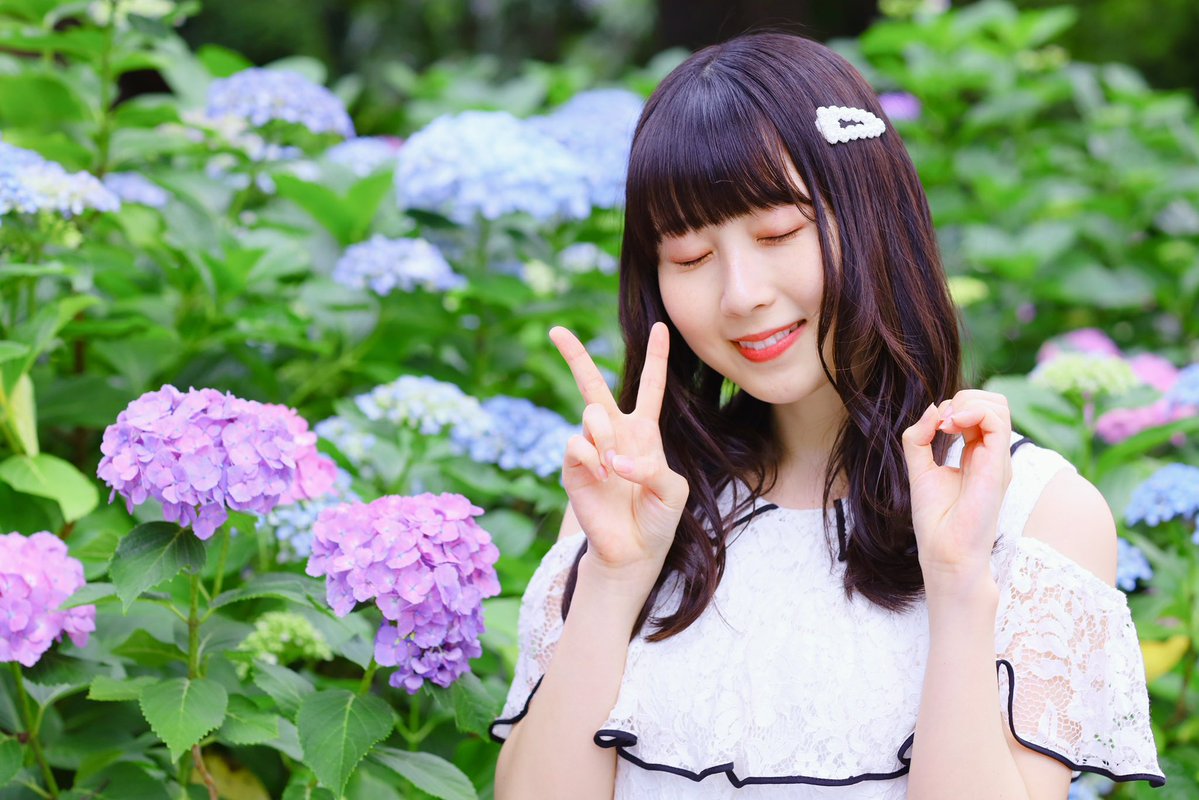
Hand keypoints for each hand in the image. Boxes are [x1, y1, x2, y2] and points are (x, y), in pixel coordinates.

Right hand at [548, 322, 689, 578]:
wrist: (634, 550)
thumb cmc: (658, 517)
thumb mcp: (672, 490)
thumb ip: (652, 467)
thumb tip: (615, 460)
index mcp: (644, 432)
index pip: (651, 387)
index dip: (657, 357)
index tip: (663, 326)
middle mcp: (614, 434)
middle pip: (593, 385)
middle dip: (575, 356)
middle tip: (556, 331)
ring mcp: (591, 448)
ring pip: (593, 414)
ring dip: (607, 437)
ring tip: (615, 469)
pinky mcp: (573, 466)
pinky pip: (577, 444)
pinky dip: (593, 457)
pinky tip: (604, 476)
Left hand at [901, 390, 1012, 593]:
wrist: (946, 552)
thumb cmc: (936, 520)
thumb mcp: (919, 469)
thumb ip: (919, 438)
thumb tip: (933, 408)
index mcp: (976, 453)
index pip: (978, 410)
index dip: (952, 407)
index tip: (932, 426)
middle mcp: (991, 453)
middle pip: (992, 402)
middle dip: (962, 398)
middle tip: (941, 422)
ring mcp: (998, 458)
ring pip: (998, 405)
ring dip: (966, 402)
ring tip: (946, 424)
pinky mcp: (998, 464)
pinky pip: (997, 419)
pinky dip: (972, 411)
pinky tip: (951, 425)